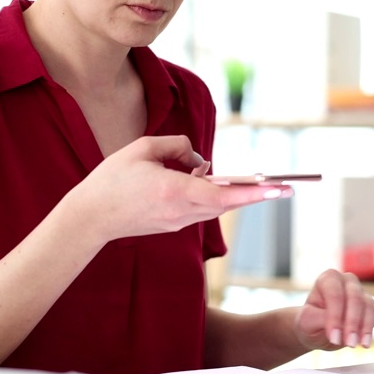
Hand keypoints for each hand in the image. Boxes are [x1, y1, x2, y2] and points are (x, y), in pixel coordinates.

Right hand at [63, 135, 289, 243]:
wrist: (89, 218)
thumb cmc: (111, 179)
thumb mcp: (142, 148)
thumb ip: (176, 146)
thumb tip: (199, 159)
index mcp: (174, 191)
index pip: (224, 193)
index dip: (254, 192)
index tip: (279, 189)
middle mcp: (180, 211)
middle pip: (226, 201)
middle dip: (253, 192)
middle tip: (284, 185)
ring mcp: (177, 222)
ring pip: (214, 205)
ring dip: (225, 190)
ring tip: (216, 174)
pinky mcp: (171, 226)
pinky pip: (199, 208)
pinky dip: (206, 193)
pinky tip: (194, 178)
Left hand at [294, 269, 373, 350]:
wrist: (315, 329)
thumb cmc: (309, 322)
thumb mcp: (306, 321)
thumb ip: (321, 319)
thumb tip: (339, 326)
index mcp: (329, 279)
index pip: (336, 295)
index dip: (336, 317)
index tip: (334, 337)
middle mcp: (347, 282)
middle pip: (355, 299)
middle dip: (353, 323)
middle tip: (350, 344)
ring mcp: (361, 293)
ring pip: (369, 307)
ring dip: (367, 328)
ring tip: (362, 345)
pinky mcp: (372, 308)